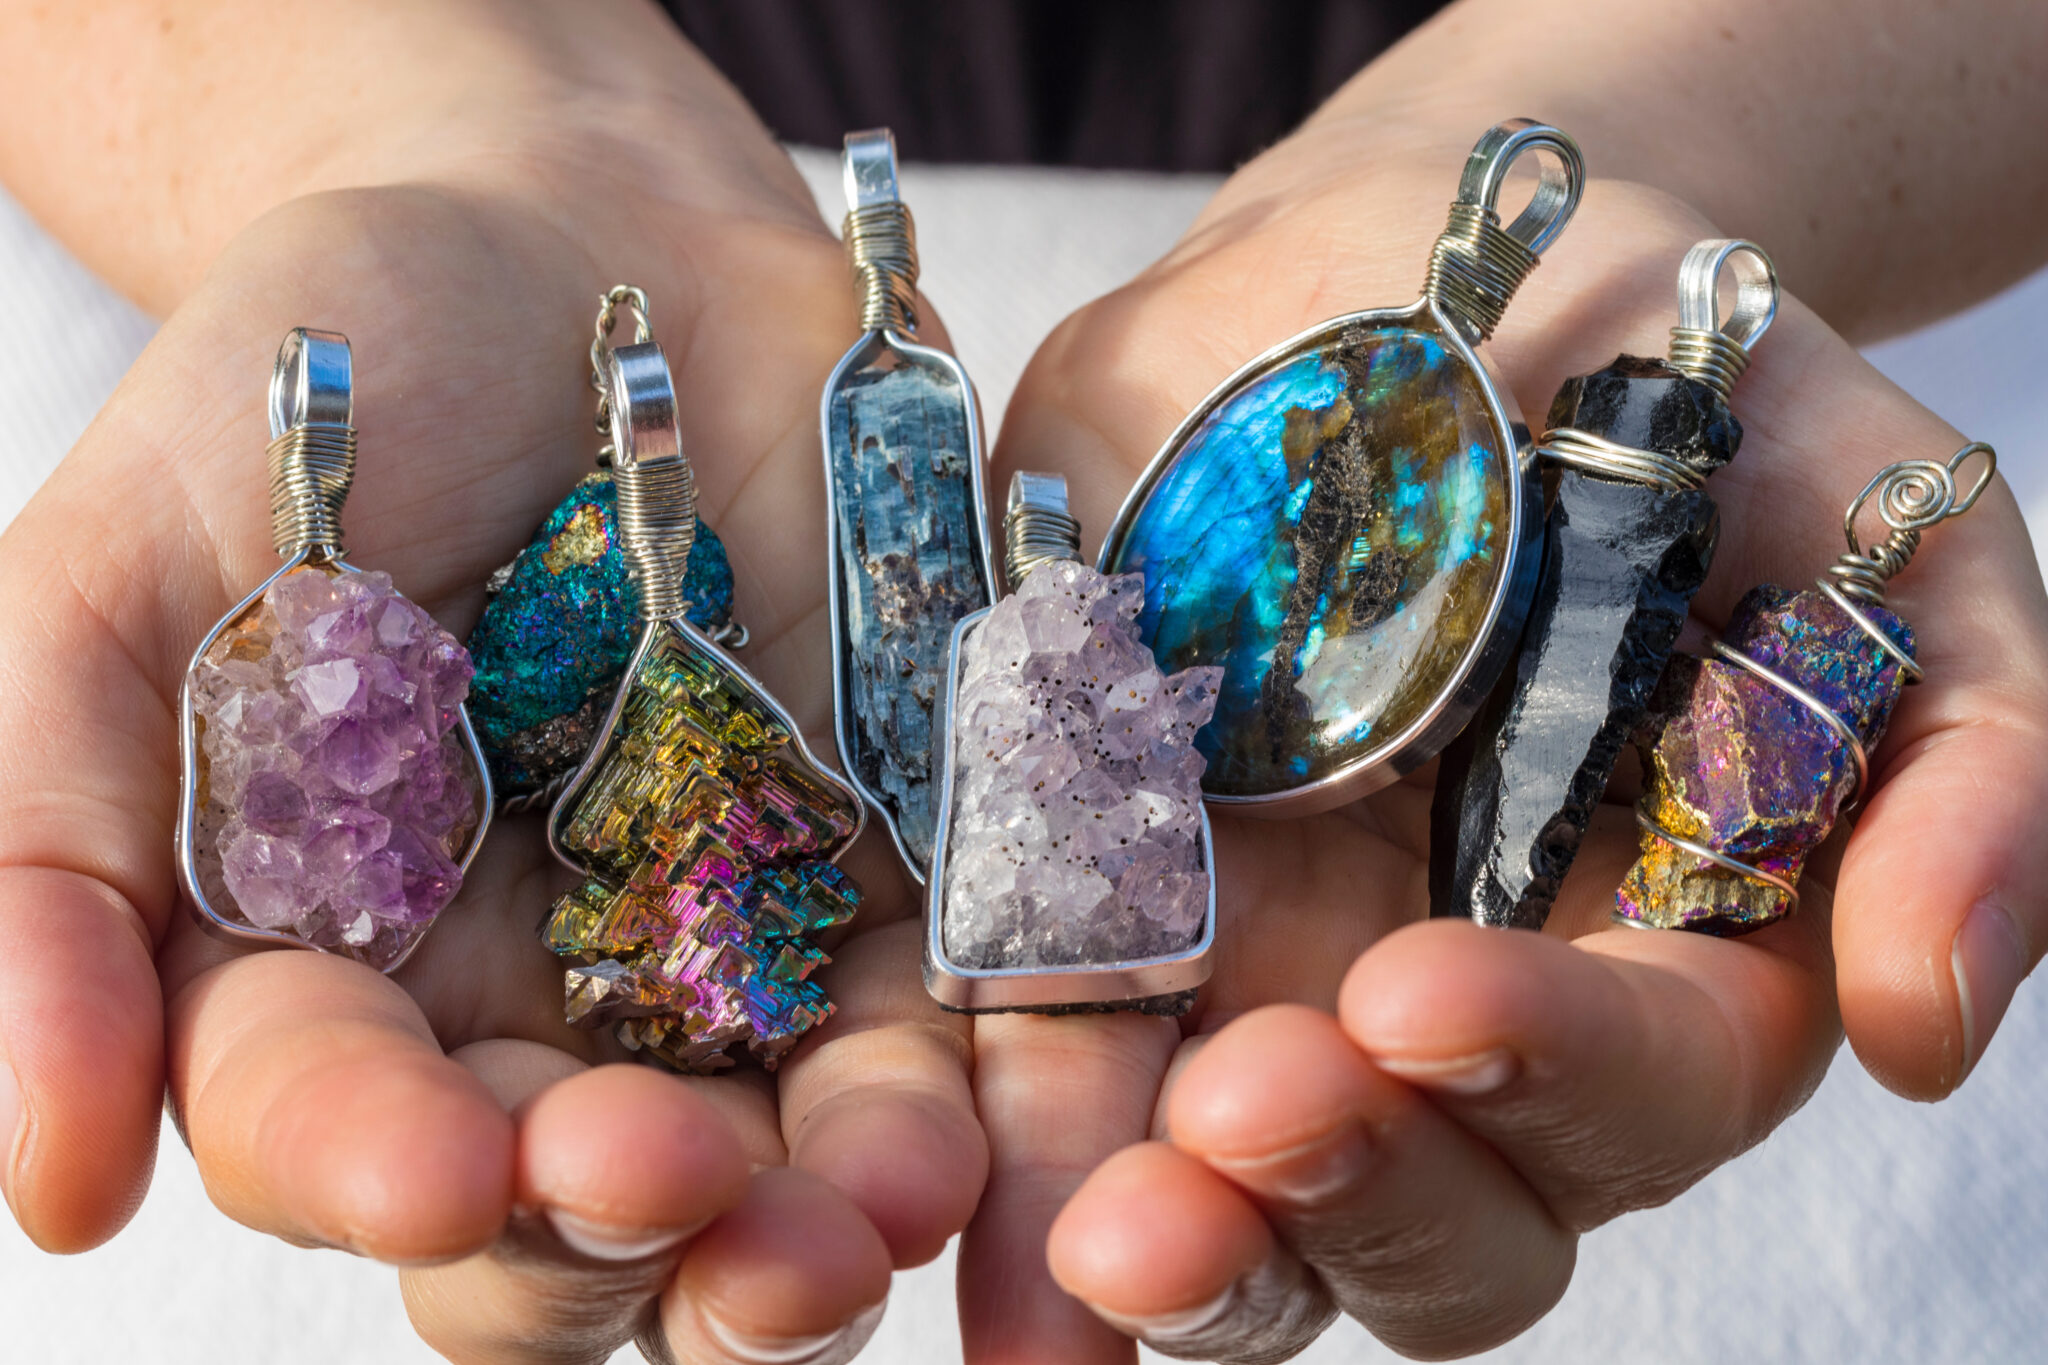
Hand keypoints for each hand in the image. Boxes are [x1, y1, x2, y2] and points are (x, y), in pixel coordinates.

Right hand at [0, 7, 983, 1361]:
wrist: (578, 247)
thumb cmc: (328, 386)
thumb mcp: (131, 573)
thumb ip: (54, 847)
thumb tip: (55, 1177)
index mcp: (341, 961)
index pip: (343, 1129)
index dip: (379, 1170)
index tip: (442, 1172)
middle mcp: (544, 996)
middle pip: (576, 1201)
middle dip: (627, 1231)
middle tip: (688, 1201)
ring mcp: (736, 941)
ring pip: (783, 1144)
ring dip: (833, 1204)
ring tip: (886, 1196)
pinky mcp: (901, 863)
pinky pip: (956, 996)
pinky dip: (991, 1061)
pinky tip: (1010, 1095)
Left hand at [963, 110, 2047, 1361]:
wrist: (1456, 266)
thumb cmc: (1699, 400)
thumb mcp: (1892, 546)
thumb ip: (1956, 776)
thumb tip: (1919, 1031)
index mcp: (1649, 961)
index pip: (1627, 1101)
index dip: (1543, 1076)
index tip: (1428, 988)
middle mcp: (1451, 1006)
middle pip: (1422, 1211)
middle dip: (1338, 1198)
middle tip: (1246, 1119)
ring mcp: (1264, 964)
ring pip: (1226, 1188)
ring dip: (1162, 1228)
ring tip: (1083, 1220)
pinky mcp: (1094, 880)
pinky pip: (1043, 1030)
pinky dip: (999, 1104)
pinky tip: (948, 1144)